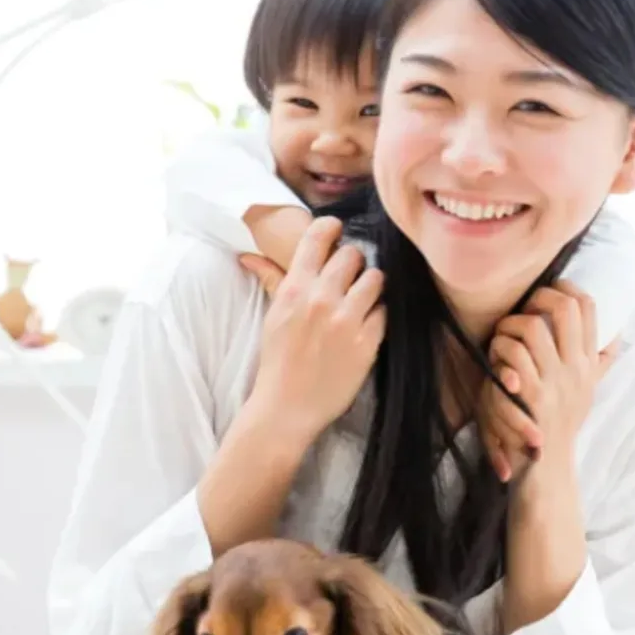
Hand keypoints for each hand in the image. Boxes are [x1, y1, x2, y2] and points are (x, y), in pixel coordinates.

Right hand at [241, 216, 385, 445]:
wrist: (287, 407)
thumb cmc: (277, 361)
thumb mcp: (272, 316)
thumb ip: (271, 280)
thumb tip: (249, 256)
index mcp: (295, 289)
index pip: (318, 238)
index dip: (331, 227)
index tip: (336, 230)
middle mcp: (322, 299)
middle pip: (353, 254)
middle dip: (353, 262)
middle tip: (348, 277)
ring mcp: (347, 320)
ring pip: (375, 278)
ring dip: (370, 285)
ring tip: (362, 299)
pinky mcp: (367, 343)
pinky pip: (384, 311)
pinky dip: (377, 315)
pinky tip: (365, 325)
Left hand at [479, 281, 617, 482]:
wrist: (549, 470)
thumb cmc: (561, 427)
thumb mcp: (586, 393)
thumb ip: (599, 364)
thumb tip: (615, 339)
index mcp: (588, 364)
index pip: (588, 307)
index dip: (565, 288)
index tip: (547, 291)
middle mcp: (576, 370)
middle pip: (564, 308)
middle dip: (537, 299)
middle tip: (522, 311)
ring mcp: (555, 383)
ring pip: (531, 328)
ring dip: (509, 326)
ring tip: (502, 337)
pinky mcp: (532, 398)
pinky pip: (512, 357)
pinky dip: (498, 350)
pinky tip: (494, 360)